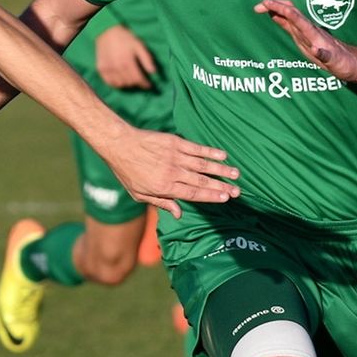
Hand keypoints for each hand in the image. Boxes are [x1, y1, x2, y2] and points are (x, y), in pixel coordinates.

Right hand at [95, 24, 155, 88]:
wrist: (106, 32)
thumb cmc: (125, 38)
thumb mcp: (139, 45)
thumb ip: (146, 59)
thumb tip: (153, 72)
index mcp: (128, 62)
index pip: (138, 79)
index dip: (145, 84)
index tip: (149, 85)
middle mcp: (117, 68)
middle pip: (129, 83)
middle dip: (137, 83)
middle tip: (140, 80)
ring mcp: (108, 69)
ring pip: (120, 84)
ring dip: (127, 84)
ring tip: (131, 80)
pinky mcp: (101, 69)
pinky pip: (109, 83)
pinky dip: (116, 84)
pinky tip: (120, 81)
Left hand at [100, 127, 239, 217]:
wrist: (119, 144)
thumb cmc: (127, 171)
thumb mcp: (138, 194)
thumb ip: (161, 202)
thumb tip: (178, 214)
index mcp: (164, 187)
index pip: (193, 194)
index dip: (211, 197)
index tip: (225, 199)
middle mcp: (172, 172)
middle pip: (202, 182)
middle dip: (221, 187)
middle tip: (237, 191)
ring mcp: (175, 156)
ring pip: (203, 165)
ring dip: (221, 170)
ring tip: (236, 174)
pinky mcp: (175, 142)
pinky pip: (196, 148)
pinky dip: (210, 151)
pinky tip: (223, 154)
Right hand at [254, 0, 356, 81]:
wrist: (355, 63)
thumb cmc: (345, 64)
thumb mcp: (336, 63)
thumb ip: (325, 55)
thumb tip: (315, 48)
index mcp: (314, 35)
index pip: (295, 17)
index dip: (280, 9)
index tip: (266, 4)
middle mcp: (310, 31)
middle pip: (291, 12)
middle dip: (274, 6)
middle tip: (257, 6)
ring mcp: (308, 33)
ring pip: (290, 16)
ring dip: (276, 10)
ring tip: (261, 8)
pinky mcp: (307, 38)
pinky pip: (292, 24)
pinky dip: (281, 18)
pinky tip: (275, 17)